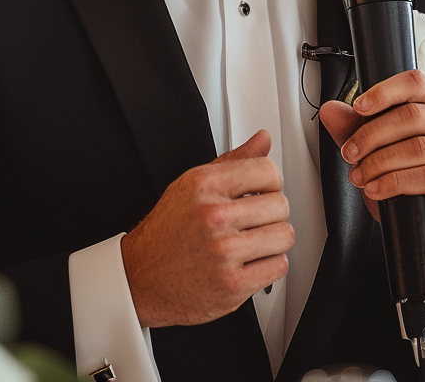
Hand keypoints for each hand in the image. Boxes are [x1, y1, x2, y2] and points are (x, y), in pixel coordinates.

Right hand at [120, 130, 293, 327]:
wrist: (140, 275)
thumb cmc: (168, 230)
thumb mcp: (193, 184)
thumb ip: (233, 161)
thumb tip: (263, 139)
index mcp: (205, 185)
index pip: (267, 170)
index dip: (270, 182)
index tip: (263, 191)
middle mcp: (214, 216)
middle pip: (280, 205)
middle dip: (273, 212)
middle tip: (257, 219)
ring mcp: (224, 252)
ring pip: (284, 236)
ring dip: (274, 240)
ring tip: (255, 240)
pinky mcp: (232, 285)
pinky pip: (278, 267)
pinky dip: (270, 265)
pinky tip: (251, 261)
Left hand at [319, 70, 424, 301]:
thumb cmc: (416, 181)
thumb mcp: (383, 148)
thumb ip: (357, 127)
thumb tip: (330, 109)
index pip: (417, 82)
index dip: (384, 92)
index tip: (358, 107)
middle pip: (413, 115)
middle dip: (372, 134)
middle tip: (349, 152)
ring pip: (419, 146)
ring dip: (379, 161)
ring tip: (359, 175)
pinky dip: (393, 182)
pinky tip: (375, 189)